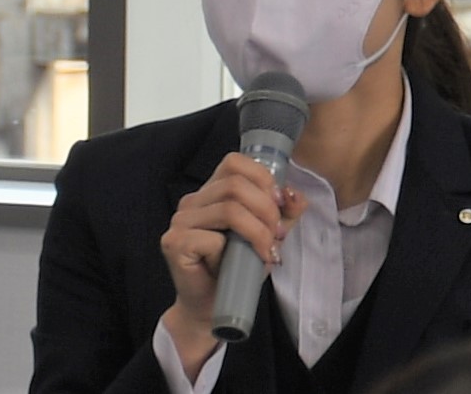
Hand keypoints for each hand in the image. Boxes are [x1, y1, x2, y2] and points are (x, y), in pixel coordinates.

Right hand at [159, 152, 306, 376]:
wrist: (213, 307)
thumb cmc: (238, 269)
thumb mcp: (269, 234)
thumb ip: (284, 212)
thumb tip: (295, 195)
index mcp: (211, 191)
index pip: (234, 163)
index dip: (262, 178)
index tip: (279, 204)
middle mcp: (192, 201)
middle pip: (235, 185)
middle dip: (266, 209)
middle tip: (278, 235)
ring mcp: (180, 221)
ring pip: (228, 210)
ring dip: (257, 231)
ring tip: (266, 251)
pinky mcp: (175, 243)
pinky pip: (212, 239)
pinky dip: (234, 252)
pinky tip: (237, 266)